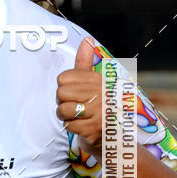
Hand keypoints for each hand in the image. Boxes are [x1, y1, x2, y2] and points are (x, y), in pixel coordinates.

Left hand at [56, 36, 102, 160]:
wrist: (115, 138)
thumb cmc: (100, 107)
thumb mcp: (94, 83)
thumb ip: (86, 63)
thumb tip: (86, 40)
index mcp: (100, 80)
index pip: (63, 78)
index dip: (64, 88)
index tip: (75, 94)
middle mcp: (102, 94)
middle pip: (61, 93)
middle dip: (63, 103)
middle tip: (76, 107)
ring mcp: (100, 112)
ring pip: (63, 110)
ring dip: (65, 117)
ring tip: (78, 117)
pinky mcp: (95, 129)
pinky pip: (69, 126)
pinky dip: (72, 128)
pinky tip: (83, 127)